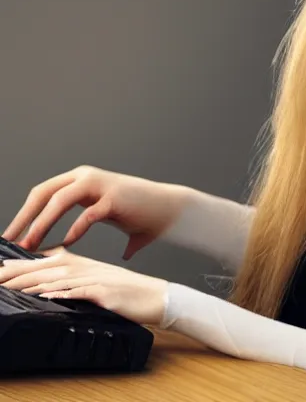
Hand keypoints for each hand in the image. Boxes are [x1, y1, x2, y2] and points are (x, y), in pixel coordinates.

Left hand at [0, 247, 168, 325]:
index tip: (0, 269)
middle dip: (19, 272)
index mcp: (86, 263)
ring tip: (10, 286)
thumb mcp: (102, 278)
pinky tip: (47, 295)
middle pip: (49, 267)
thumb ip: (78, 275)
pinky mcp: (108, 292)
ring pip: (61, 277)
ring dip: (34, 282)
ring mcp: (98, 278)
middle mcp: (89, 267)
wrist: (157, 296)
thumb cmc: (129, 290)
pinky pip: (82, 291)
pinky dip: (63, 293)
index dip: (23, 264)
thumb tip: (52, 279)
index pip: (49, 261)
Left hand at [2, 165, 192, 258]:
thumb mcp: (106, 214)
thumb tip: (67, 248)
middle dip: (25, 217)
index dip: (26, 213)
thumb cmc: (140, 214)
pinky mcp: (114, 198)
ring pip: (60, 199)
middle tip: (11, 239)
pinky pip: (87, 213)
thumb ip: (83, 224)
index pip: (44, 192)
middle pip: (44, 192)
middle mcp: (88, 177)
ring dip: (42, 223)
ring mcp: (101, 184)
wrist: (170, 209)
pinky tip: (66, 244)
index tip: (13, 234)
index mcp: (83, 179)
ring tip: (31, 244)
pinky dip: (74, 229)